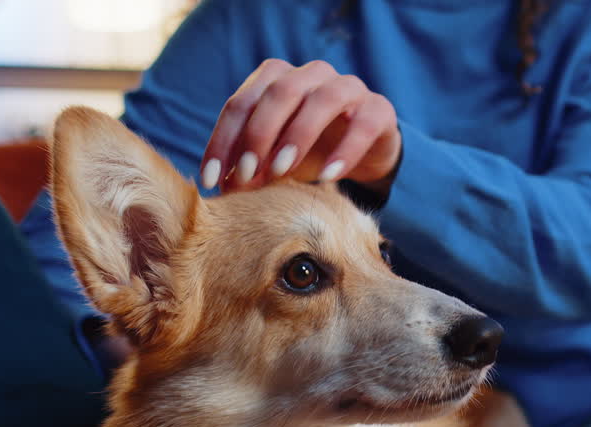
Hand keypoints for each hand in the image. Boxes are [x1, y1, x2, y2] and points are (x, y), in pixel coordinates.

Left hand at [200, 59, 401, 194]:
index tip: (211, 180)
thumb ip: (249, 169)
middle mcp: (311, 75)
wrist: (364, 154)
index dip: (223, 141)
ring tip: (281, 172)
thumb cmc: (309, 153)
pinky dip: (345, 150)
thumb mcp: (273, 162)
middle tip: (246, 174)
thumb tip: (223, 188)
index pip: (241, 104)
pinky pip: (362, 124)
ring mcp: (348, 88)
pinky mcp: (378, 109)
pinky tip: (328, 177)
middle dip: (258, 135)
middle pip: (279, 93)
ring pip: (321, 100)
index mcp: (276, 79)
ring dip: (297, 136)